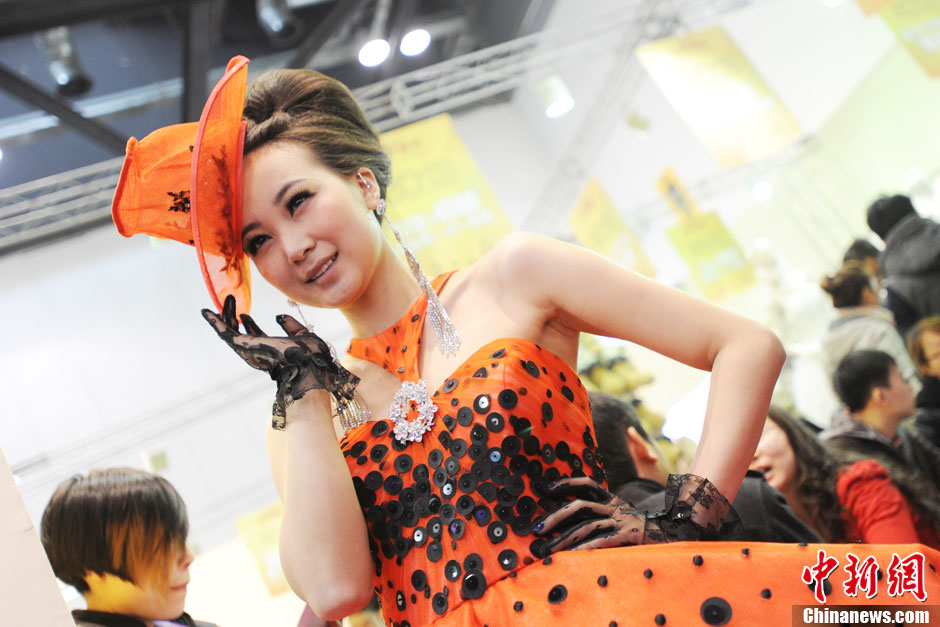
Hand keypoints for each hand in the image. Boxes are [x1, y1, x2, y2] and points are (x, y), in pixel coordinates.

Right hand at [202, 295, 359, 427]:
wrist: (311, 365)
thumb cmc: (312, 356)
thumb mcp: (303, 335)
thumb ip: (291, 325)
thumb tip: (279, 316)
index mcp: (271, 350)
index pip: (255, 336)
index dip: (249, 324)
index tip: (244, 314)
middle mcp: (257, 352)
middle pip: (239, 332)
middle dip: (233, 316)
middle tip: (230, 299)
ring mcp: (249, 350)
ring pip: (230, 331)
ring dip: (225, 315)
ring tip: (224, 299)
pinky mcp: (244, 346)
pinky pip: (225, 333)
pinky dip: (215, 322)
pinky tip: (207, 312)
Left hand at [532, 477, 648, 553]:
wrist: (679, 537)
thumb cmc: (646, 532)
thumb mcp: (624, 517)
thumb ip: (603, 515)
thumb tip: (573, 520)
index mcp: (613, 500)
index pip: (587, 484)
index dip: (565, 484)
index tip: (545, 489)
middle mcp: (616, 508)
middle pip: (580, 506)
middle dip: (555, 516)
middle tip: (536, 528)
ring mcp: (622, 522)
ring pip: (586, 526)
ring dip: (563, 538)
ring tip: (546, 549)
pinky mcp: (629, 537)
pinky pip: (601, 542)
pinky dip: (583, 550)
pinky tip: (569, 558)